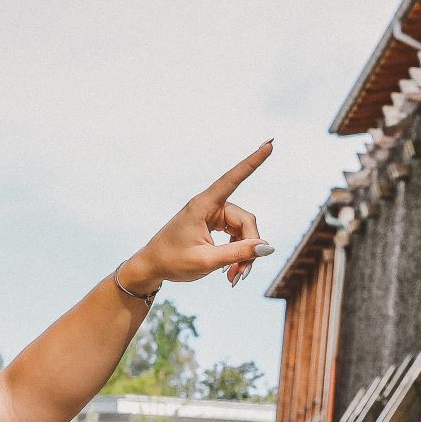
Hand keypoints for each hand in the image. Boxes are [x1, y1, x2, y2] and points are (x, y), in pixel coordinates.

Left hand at [117, 141, 273, 293]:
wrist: (152, 266)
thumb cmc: (173, 261)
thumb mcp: (206, 261)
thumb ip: (237, 253)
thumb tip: (268, 247)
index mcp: (203, 205)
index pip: (232, 179)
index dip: (252, 162)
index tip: (269, 144)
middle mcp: (210, 205)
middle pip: (246, 221)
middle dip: (249, 248)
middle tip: (240, 275)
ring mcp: (214, 214)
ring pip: (244, 231)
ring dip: (244, 254)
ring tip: (233, 277)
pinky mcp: (215, 224)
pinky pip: (238, 236)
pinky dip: (238, 253)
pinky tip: (231, 270)